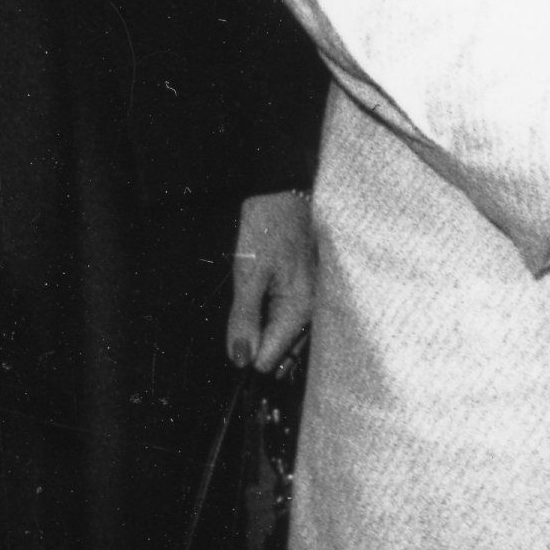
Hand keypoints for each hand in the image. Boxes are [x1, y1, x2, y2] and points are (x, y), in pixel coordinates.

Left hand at [227, 189, 314, 370]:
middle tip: (243, 310)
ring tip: (255, 295)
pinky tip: (265, 293)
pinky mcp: (309, 291)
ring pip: (284, 336)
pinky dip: (273, 314)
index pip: (269, 359)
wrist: (285, 191)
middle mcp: (313, 311)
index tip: (235, 330)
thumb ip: (244, 319)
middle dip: (257, 340)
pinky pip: (290, 318)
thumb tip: (240, 358)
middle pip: (279, 351)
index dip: (245, 350)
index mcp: (300, 309)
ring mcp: (314, 301)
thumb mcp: (248, 274)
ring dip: (264, 326)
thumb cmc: (268, 227)